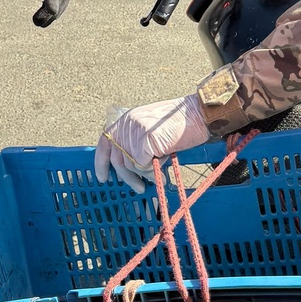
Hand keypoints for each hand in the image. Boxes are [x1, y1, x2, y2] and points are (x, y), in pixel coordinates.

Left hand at [95, 94, 210, 188]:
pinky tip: (164, 159)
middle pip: (118, 159)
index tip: (103, 178)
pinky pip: (142, 166)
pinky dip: (153, 169)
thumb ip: (136, 141)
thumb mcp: (151, 127)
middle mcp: (127, 124)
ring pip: (131, 165)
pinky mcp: (145, 141)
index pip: (105, 143)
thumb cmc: (181, 123)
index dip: (101, 163)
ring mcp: (135, 133)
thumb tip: (130, 164)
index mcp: (126, 120)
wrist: (198, 113)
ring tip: (161, 165)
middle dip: (127, 177)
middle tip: (138, 188)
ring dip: (146, 172)